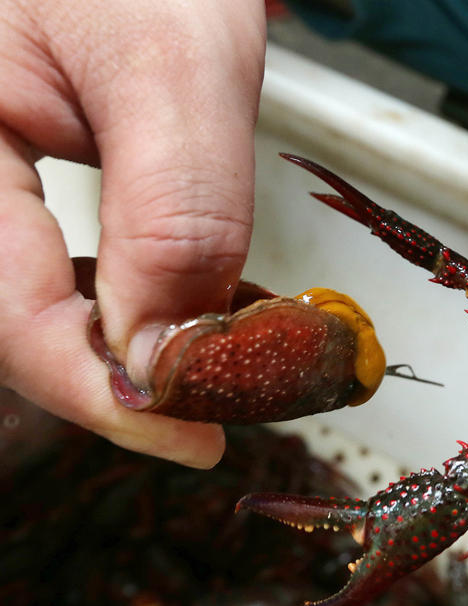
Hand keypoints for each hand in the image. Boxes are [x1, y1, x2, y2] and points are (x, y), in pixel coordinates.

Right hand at [0, 0, 265, 466]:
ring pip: (21, 304)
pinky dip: (106, 302)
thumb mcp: (173, 68)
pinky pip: (34, 268)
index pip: (7, 314)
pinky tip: (162, 308)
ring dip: (111, 347)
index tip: (196, 437)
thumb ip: (173, 211)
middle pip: (8, 320)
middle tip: (209, 406)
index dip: (101, 392)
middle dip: (110, 376)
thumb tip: (163, 353)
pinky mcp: (0, 182)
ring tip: (199, 362)